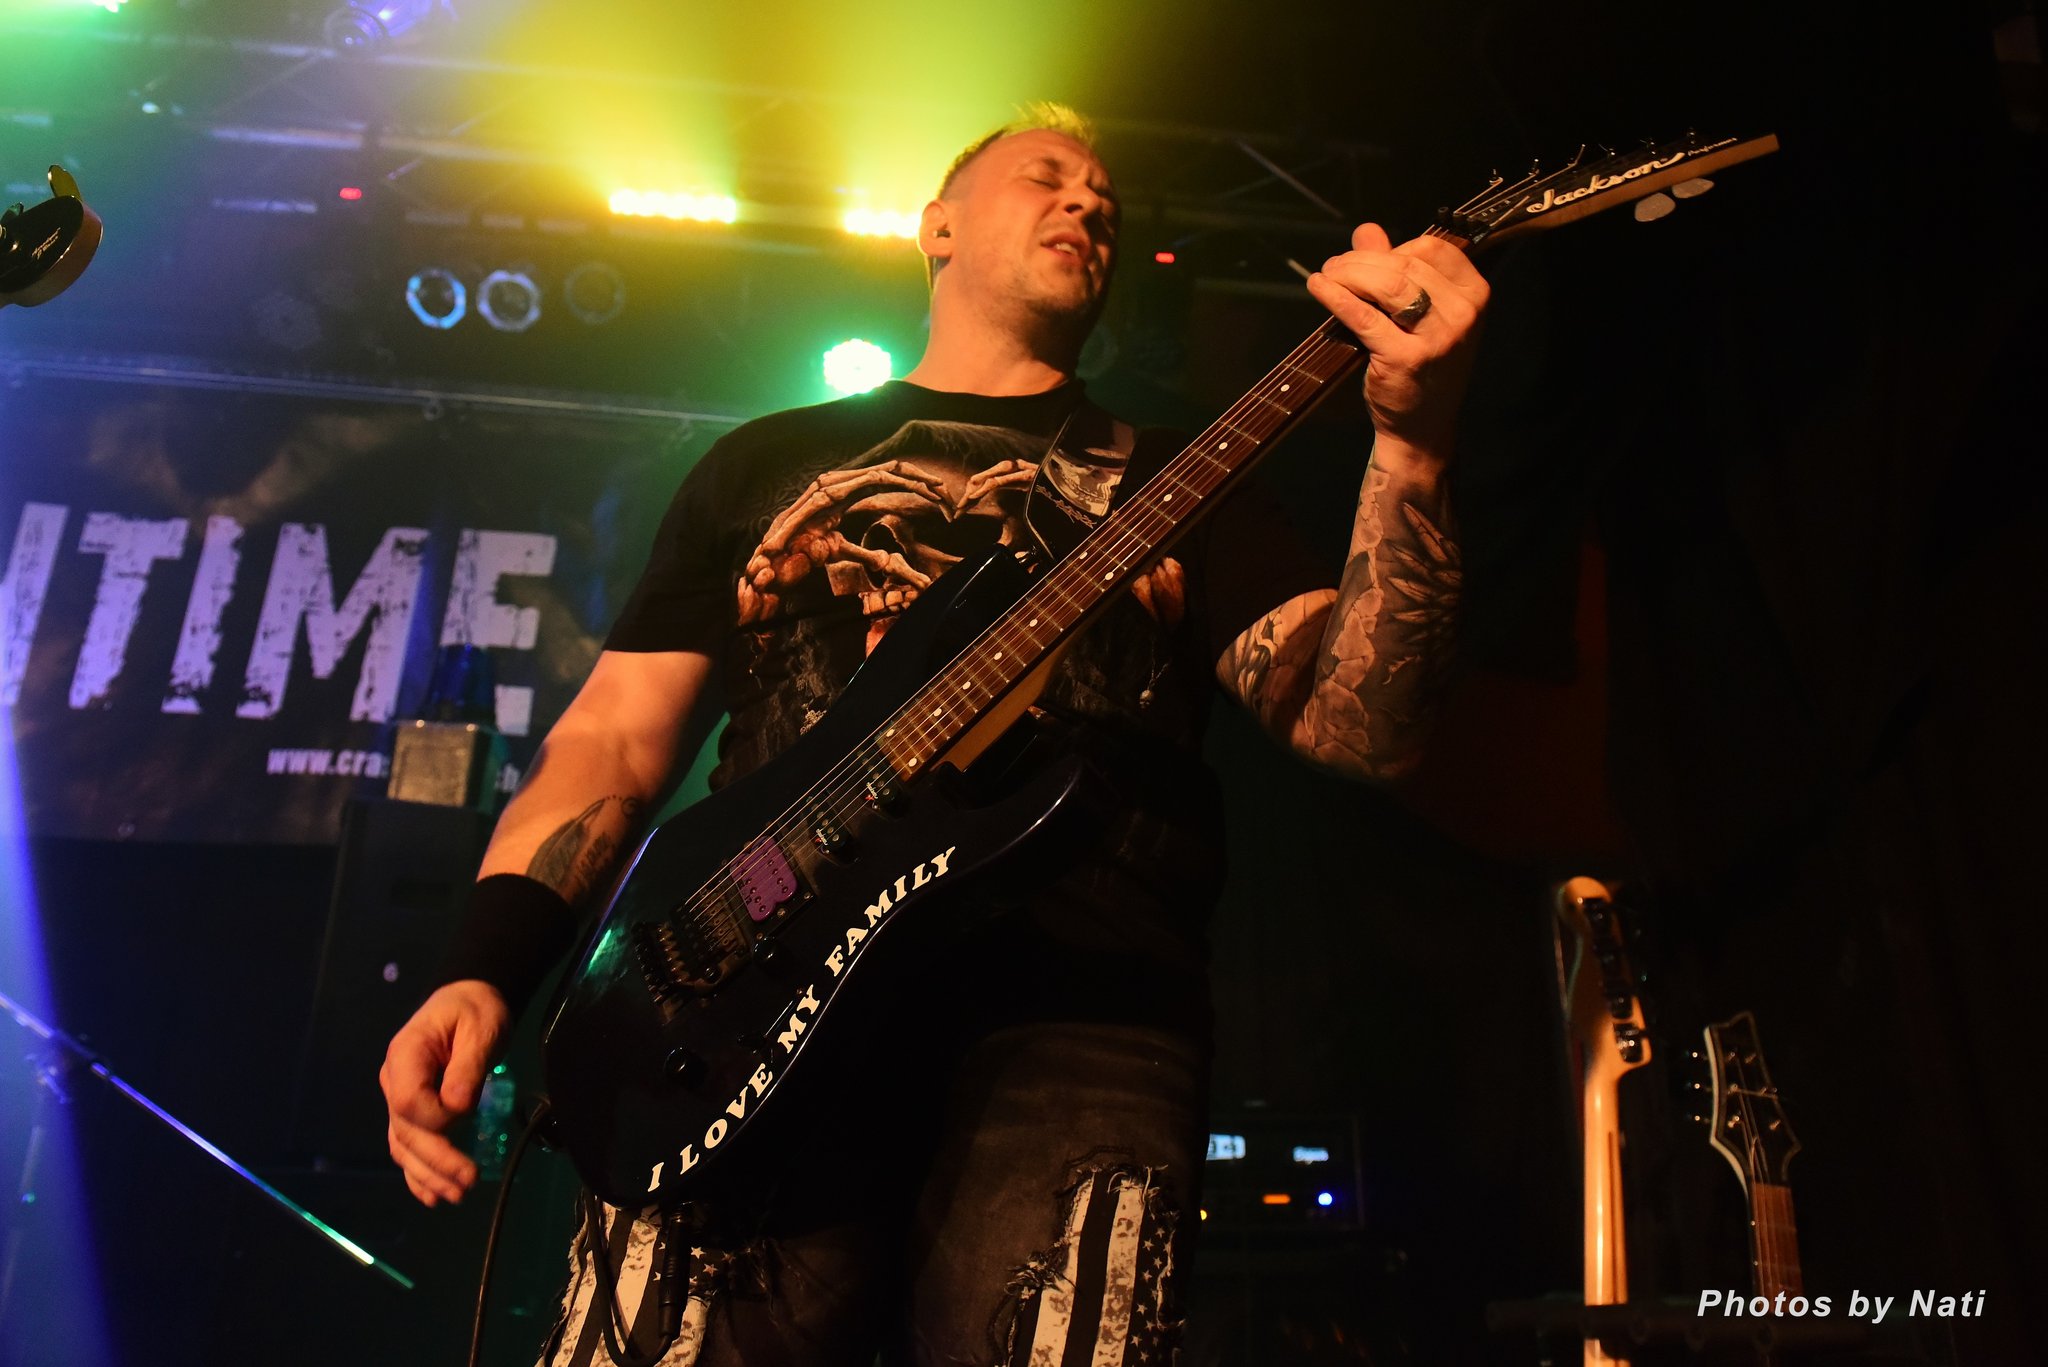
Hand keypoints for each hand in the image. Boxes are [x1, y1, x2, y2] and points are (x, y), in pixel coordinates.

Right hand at [379, 979, 510, 1205]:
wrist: (468, 999)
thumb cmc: (475, 1010)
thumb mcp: (481, 1027)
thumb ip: (468, 1066)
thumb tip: (458, 1106)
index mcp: (406, 1055)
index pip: (408, 1102)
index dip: (436, 1118)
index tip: (468, 1112)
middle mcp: (394, 1080)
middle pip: (405, 1132)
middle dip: (436, 1161)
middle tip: (468, 1184)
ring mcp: (399, 1097)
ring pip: (404, 1145)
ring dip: (428, 1175)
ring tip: (457, 1196)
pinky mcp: (412, 1111)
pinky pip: (408, 1145)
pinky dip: (418, 1173)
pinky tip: (432, 1196)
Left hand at [1306, 223, 1488, 457]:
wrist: (1423, 428)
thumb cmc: (1424, 368)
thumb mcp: (1421, 315)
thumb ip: (1396, 269)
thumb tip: (1367, 231)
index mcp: (1475, 294)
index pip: (1432, 248)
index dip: (1393, 247)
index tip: (1365, 257)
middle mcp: (1463, 313)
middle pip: (1405, 264)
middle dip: (1361, 260)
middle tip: (1335, 265)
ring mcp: (1438, 337)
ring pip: (1386, 285)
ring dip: (1348, 274)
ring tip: (1328, 276)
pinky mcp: (1406, 358)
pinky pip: (1364, 316)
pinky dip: (1336, 297)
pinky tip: (1319, 288)